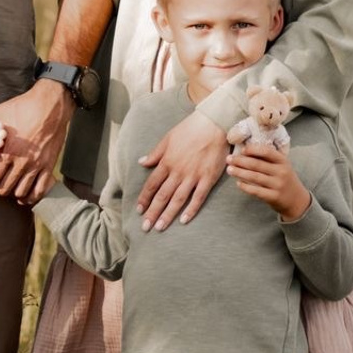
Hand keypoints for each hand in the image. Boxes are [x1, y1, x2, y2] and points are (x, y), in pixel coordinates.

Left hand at [0, 79, 72, 204]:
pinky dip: (31, 196)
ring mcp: (37, 166)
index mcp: (7, 152)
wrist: (50, 104)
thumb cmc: (21, 107)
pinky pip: (40, 191)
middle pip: (4, 189)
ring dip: (13, 191)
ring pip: (21, 193)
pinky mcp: (49, 166)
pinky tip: (26, 191)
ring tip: (11, 182)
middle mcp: (21, 163)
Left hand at [136, 109, 226, 230]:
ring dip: (167, 215)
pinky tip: (183, 220)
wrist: (213, 124)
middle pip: (162, 195)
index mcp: (167, 161)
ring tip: (159, 228)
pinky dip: (190, 210)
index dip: (145, 198)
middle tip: (145, 227)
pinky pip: (198, 197)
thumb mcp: (168, 138)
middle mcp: (178, 171)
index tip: (139, 210)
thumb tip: (141, 162)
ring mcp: (193, 176)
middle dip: (152, 212)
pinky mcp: (208, 178)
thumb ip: (155, 153)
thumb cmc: (190, 129)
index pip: (152, 184)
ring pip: (177, 199)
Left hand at [226, 144, 311, 220]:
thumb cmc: (284, 178)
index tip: (241, 150)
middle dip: (240, 161)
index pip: (266, 151)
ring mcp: (278, 185)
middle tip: (228, 159)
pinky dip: (245, 187)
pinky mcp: (274, 197)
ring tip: (229, 170)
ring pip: (254, 177)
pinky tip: (238, 183)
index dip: (252, 150)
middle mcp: (281, 172)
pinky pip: (256, 191)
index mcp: (283, 161)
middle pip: (257, 164)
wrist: (297, 200)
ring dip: (239, 172)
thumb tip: (245, 151)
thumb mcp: (281, 166)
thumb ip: (267, 159)